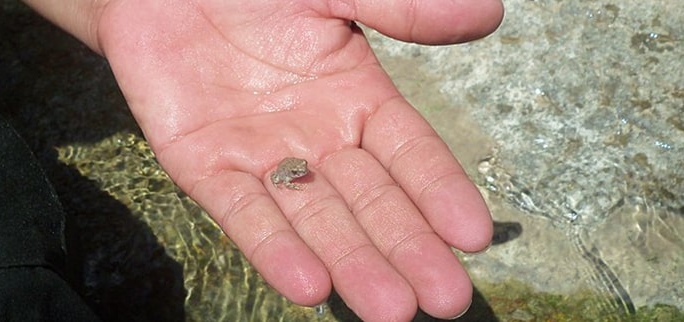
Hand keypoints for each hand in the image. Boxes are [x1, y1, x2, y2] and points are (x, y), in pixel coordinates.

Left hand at [94, 0, 502, 319]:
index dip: (440, 192)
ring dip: (350, 264)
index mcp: (355, 98)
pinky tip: (308, 286)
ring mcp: (261, 157)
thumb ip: (400, 6)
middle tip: (445, 300)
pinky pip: (242, 212)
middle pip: (370, 201)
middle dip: (407, 249)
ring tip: (389, 310)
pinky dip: (273, 249)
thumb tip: (489, 13)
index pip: (410, 154)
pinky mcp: (203, 165)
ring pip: (313, 219)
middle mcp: (315, 138)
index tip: (474, 236)